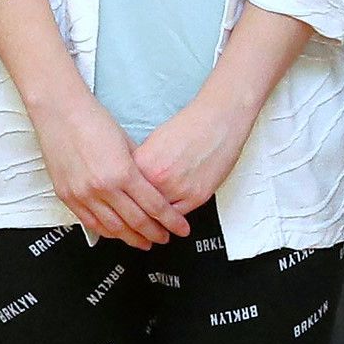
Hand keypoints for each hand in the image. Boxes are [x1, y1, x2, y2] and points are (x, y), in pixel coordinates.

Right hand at [36, 88, 188, 249]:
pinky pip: (90, 222)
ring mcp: (83, 194)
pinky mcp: (67, 196)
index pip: (154, 206)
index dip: (170, 221)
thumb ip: (140, 170)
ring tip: (144, 241)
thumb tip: (153, 188)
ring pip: (113, 228)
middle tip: (164, 238)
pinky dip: (107, 231)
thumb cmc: (94, 122)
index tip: (179, 228)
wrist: (60, 113)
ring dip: (132, 238)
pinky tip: (118, 234)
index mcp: (123, 173)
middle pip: (136, 221)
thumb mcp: (128, 144)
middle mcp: (103, 188)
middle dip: (154, 233)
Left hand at [134, 83, 260, 219]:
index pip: (125, 191)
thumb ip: (142, 164)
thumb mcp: (154, 142)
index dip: (124, 200)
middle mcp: (159, 177)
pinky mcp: (197, 197)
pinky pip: (178, 217)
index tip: (123, 204)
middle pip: (139, 207)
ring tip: (151, 222)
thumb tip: (134, 180)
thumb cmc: (191, 126)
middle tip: (135, 219)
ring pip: (158, 217)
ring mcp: (179, 189)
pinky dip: (172, 219)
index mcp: (143, 163)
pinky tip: (169, 216)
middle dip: (136, 214)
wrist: (219, 120)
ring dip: (153, 222)